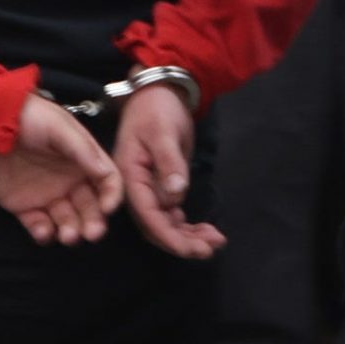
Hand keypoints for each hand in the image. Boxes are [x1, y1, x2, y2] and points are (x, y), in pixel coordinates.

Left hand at [0, 95, 123, 245]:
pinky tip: (43, 231)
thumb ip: (83, 150)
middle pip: (90, 207)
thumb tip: (106, 174)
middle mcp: (68, 180)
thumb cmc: (26, 117)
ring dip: (71, 231)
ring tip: (67, 236)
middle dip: (93, 222)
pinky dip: (43, 233)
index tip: (108, 208)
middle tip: (91, 233)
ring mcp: (46, 194)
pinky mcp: (23, 207)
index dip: (112, 195)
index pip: (107, 181)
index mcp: (82, 159)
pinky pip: (38, 226)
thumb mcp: (59, 126)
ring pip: (67, 221)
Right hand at [113, 84, 223, 259]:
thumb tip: (175, 196)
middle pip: (154, 225)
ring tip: (215, 241)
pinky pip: (171, 214)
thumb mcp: (163, 132)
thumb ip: (169, 164)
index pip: (147, 214)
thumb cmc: (158, 110)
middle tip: (210, 249)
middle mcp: (134, 187)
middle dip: (181, 242)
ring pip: (164, 224)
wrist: (160, 94)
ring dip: (188, 236)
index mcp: (129, 176)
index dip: (169, 235)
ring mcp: (147, 188)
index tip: (193, 248)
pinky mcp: (161, 187)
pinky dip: (188, 226)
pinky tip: (206, 230)